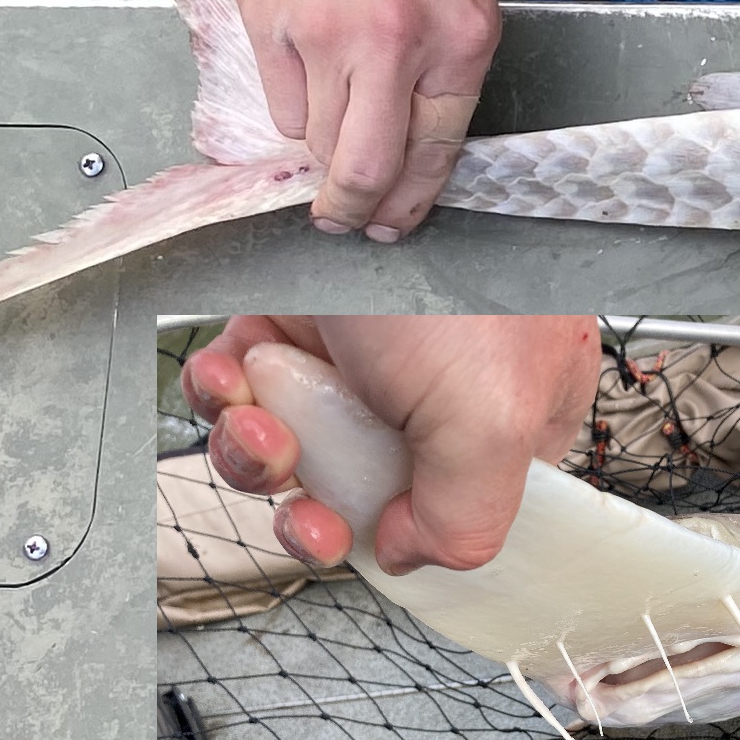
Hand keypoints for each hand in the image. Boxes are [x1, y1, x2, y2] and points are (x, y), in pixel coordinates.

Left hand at [182, 314, 602, 573]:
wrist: (363, 186)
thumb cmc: (449, 280)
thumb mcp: (492, 420)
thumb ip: (471, 518)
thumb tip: (409, 553)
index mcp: (513, 418)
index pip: (465, 508)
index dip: (408, 534)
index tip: (367, 536)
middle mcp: (439, 393)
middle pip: (365, 487)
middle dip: (315, 502)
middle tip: (302, 503)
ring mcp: (365, 358)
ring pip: (297, 446)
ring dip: (260, 453)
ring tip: (258, 425)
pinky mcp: (298, 320)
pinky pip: (248, 386)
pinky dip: (227, 393)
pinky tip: (235, 374)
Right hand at [220, 0, 499, 242]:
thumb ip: (441, 37)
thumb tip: (415, 102)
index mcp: (461, 33)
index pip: (437, 149)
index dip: (414, 199)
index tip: (396, 220)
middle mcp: (397, 45)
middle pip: (366, 168)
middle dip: (355, 209)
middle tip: (348, 221)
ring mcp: (324, 37)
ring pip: (313, 140)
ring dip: (316, 155)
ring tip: (319, 152)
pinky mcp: (264, 20)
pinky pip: (275, 97)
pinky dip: (286, 107)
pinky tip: (295, 88)